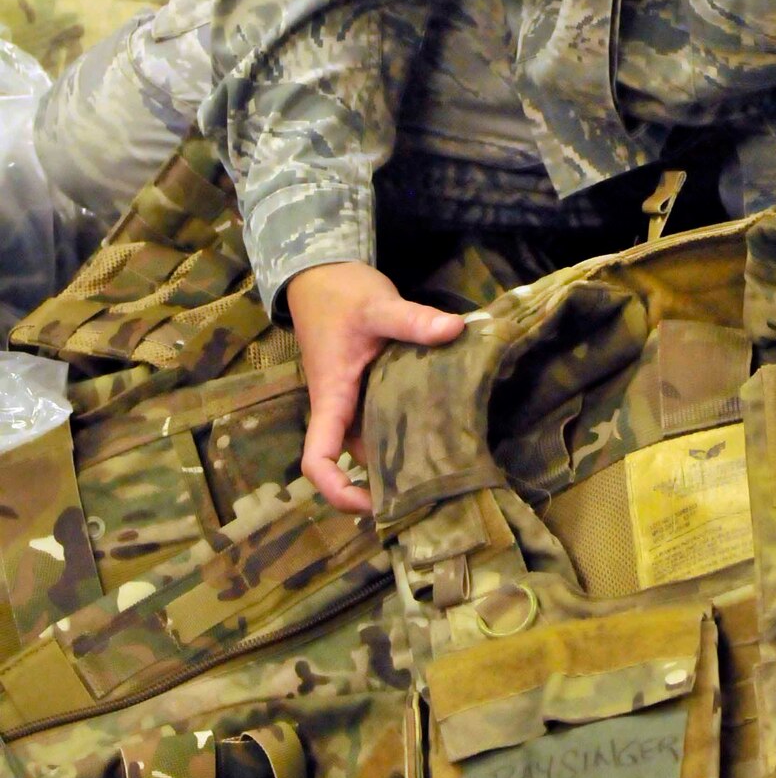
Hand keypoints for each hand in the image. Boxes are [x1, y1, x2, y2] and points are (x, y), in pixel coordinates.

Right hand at [286, 261, 463, 512]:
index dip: (336, 490)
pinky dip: (405, 427)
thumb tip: (455, 330)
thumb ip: (413, 320)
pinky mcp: (365, 388)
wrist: (322, 273)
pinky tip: (441, 424)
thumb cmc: (339, 294)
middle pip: (353, 459)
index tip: (371, 503)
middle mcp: (340, 408)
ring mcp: (352, 399)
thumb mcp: (378, 305)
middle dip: (384, 480)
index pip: (318, 460)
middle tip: (434, 487)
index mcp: (331, 397)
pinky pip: (383, 419)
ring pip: (371, 440)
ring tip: (446, 459)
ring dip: (398, 454)